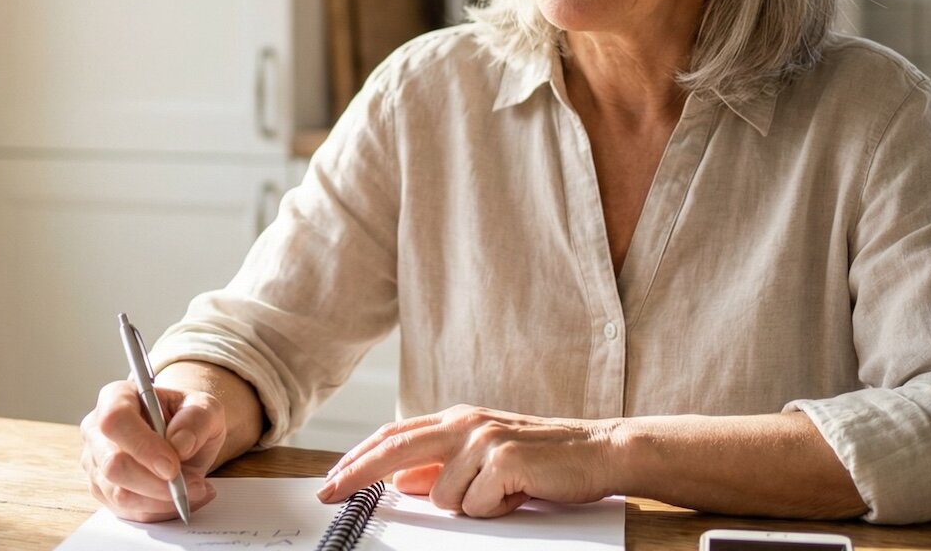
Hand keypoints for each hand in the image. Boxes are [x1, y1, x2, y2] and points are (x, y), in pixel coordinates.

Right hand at [80, 378, 230, 521]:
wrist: (183, 438)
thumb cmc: (188, 418)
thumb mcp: (206, 408)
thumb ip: (197, 419)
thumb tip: (180, 445)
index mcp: (117, 397)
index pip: (116, 420)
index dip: (142, 446)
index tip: (172, 467)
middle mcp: (98, 431)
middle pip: (112, 464)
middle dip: (155, 483)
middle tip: (194, 484)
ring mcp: (96, 463)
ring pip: (119, 494)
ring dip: (162, 499)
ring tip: (195, 489)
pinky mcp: (104, 492)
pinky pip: (129, 511)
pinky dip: (160, 510)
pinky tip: (183, 498)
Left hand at [316, 405, 622, 517]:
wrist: (601, 451)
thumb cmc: (546, 460)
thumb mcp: (486, 459)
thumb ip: (443, 467)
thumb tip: (400, 481)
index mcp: (458, 420)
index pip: (395, 436)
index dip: (358, 457)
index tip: (331, 479)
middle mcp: (466, 423)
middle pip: (394, 449)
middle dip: (356, 473)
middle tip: (329, 494)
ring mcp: (484, 439)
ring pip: (442, 495)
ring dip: (471, 507)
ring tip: (505, 494)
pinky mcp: (503, 460)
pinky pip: (475, 505)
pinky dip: (495, 510)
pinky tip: (518, 494)